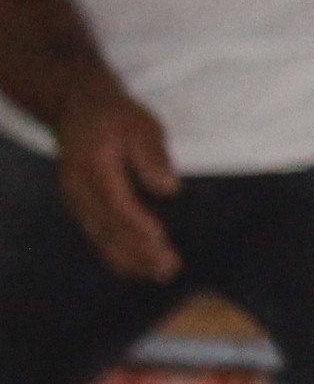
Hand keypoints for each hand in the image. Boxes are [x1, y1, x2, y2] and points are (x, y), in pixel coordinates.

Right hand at [56, 85, 178, 280]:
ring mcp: (74, 199)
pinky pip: (95, 236)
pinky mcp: (79, 206)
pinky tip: (137, 270)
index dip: (138, 224)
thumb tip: (169, 188)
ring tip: (161, 275)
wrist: (78, 108)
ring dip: (130, 259)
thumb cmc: (117, 117)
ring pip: (100, 237)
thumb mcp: (141, 124)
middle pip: (108, 227)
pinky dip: (116, 255)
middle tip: (170, 268)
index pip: (116, 203)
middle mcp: (77, 187)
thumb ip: (153, 155)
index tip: (161, 240)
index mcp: (93, 166)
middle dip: (139, 251)